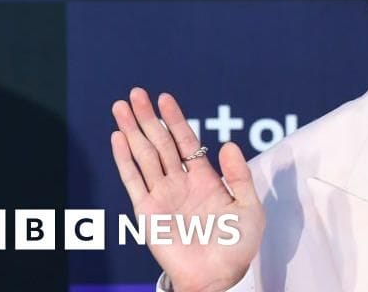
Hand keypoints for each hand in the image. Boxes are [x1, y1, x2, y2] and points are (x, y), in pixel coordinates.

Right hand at [111, 88, 264, 291]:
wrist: (217, 277)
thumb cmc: (237, 246)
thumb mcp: (249, 207)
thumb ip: (240, 176)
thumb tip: (228, 144)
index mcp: (205, 178)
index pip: (186, 141)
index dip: (175, 119)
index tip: (164, 98)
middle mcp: (180, 183)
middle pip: (160, 142)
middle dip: (148, 117)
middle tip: (135, 93)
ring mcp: (162, 195)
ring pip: (144, 156)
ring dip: (132, 131)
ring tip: (121, 107)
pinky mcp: (148, 212)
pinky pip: (134, 180)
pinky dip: (124, 159)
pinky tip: (118, 138)